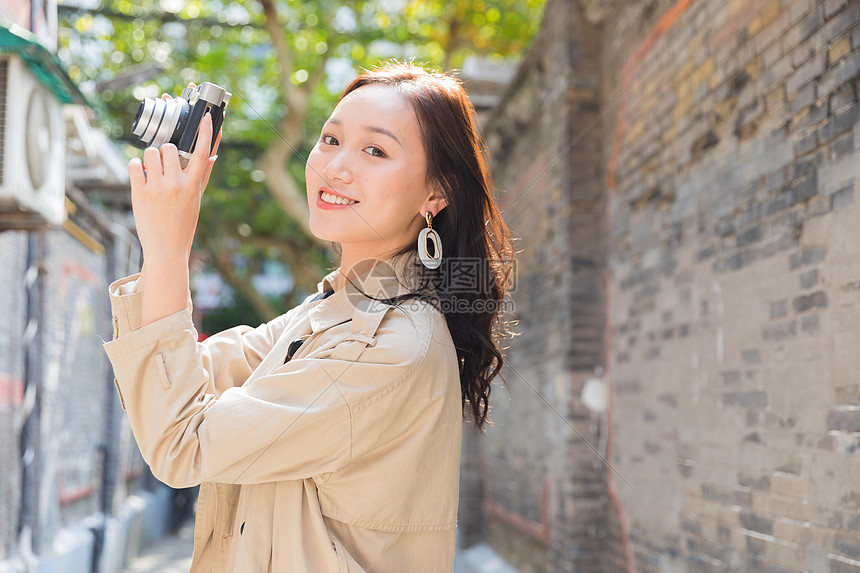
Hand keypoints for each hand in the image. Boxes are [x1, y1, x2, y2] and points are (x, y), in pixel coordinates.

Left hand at [128, 104, 221, 264]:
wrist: (166, 249)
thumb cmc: (183, 224)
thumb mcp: (197, 200)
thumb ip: (202, 176)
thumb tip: (211, 156)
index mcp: (193, 185)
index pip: (202, 152)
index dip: (205, 132)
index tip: (206, 116)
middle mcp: (176, 184)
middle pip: (168, 147)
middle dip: (165, 151)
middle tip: (164, 164)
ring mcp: (157, 188)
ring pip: (150, 153)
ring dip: (149, 158)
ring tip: (151, 172)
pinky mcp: (139, 193)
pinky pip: (133, 164)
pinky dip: (135, 166)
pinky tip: (140, 176)